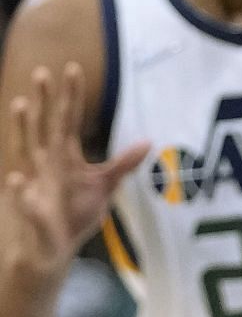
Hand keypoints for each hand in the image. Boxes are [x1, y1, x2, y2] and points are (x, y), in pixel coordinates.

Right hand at [3, 64, 146, 283]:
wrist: (53, 249)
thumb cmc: (74, 214)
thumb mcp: (104, 186)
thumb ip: (122, 163)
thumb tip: (148, 142)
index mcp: (64, 156)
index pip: (68, 120)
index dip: (71, 96)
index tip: (71, 68)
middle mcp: (46, 164)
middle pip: (46, 127)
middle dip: (44, 100)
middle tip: (41, 71)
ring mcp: (37, 184)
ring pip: (27, 152)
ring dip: (23, 129)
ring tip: (20, 104)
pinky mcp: (33, 212)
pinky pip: (26, 201)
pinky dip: (21, 191)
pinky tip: (18, 179)